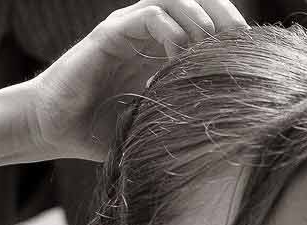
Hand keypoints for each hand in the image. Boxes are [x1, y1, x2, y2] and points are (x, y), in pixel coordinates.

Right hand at [22, 1, 248, 161]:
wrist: (51, 129)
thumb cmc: (99, 130)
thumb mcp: (153, 121)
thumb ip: (183, 113)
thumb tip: (230, 126)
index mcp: (160, 45)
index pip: (206, 22)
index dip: (232, 34)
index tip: (254, 58)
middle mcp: (146, 29)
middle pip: (198, 1)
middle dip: (226, 19)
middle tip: (246, 45)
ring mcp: (127, 27)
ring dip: (202, 18)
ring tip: (217, 48)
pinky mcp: (109, 33)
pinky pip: (149, 16)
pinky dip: (171, 31)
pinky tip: (180, 59)